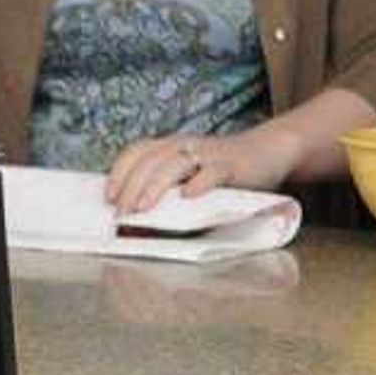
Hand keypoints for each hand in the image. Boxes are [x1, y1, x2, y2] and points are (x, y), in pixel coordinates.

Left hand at [106, 120, 285, 217]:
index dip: (119, 172)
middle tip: (122, 212)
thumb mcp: (189, 182)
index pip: (136, 152)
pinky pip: (212, 171)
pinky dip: (199, 182)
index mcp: (170, 147)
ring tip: (144, 207)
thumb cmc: (221, 174)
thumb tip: (135, 229)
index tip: (108, 197)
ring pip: (175, 163)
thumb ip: (165, 200)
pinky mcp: (230, 165)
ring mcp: (207, 154)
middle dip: (131, 187)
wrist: (267, 153)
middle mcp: (185, 146)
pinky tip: (189, 196)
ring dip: (155, 185)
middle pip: (150, 160)